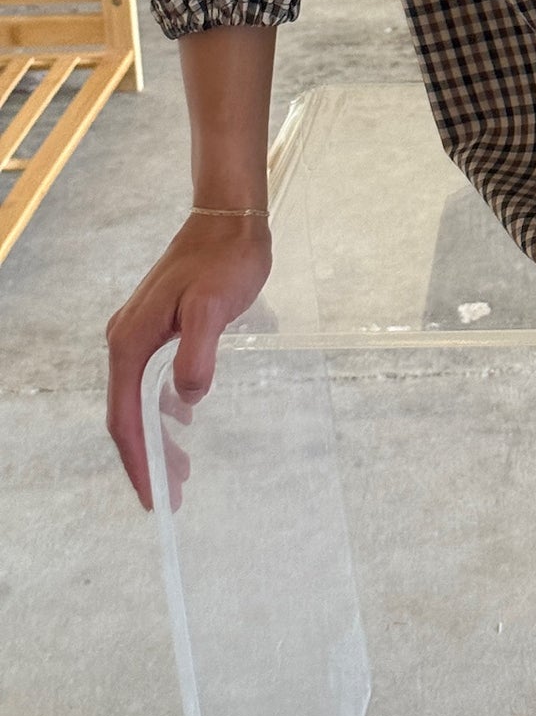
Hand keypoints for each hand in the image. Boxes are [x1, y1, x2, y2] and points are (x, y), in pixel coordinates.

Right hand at [105, 214, 272, 509]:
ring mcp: (141, 332)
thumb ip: (197, 354)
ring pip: (141, 398)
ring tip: (180, 470)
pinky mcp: (160, 325)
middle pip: (128, 414)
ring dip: (157, 436)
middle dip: (147, 458)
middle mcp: (127, 339)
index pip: (125, 417)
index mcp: (131, 342)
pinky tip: (183, 420)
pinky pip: (152, 380)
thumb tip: (185, 399)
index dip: (138, 461)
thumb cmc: (225, 260)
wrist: (229, 218)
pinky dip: (165, 408)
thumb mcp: (214, 308)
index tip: (154, 497)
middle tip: (172, 495)